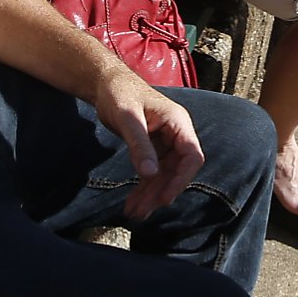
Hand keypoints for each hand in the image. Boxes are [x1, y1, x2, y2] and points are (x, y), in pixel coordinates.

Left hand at [90, 67, 204, 217]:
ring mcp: (166, 141)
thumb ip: (139, 145)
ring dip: (151, 194)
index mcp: (178, 122)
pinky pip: (154, 172)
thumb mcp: (128, 118)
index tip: (165, 198)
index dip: (181, 179)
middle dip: (160, 192)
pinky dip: (144, 187)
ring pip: (165, 174)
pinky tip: (133, 202)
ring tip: (133, 213)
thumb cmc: (119, 93)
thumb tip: (150, 174)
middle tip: (141, 211)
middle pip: (177, 170)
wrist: (106, 84)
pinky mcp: (154, 147)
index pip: (192, 155)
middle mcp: (176, 133)